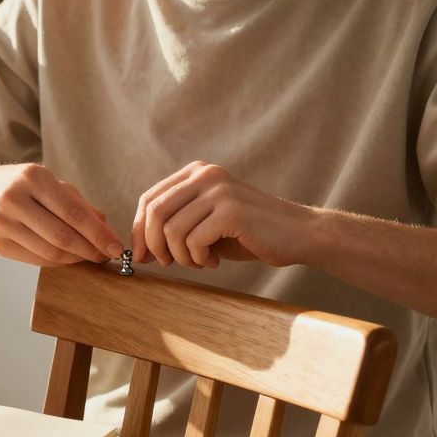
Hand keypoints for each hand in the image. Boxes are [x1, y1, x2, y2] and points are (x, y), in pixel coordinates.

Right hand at [0, 164, 123, 266]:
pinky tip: (68, 258)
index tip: (117, 247)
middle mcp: (14, 199)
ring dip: (76, 259)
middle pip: (62, 237)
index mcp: (33, 178)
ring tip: (89, 257)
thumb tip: (105, 224)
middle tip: (107, 256)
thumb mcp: (47, 182)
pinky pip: (36, 260)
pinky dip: (58, 262)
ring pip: (49, 253)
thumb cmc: (19, 186)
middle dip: (90, 250)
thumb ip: (77, 202)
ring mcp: (2, 223)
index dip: (98, 234)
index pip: (73, 213)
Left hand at [131, 161, 315, 268]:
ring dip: (180, 256)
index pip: (149, 199)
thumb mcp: (206, 226)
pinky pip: (193, 241)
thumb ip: (174, 230)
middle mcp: (205, 175)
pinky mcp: (231, 211)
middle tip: (169, 263)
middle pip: (154, 212)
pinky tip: (213, 261)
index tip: (141, 255)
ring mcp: (219, 190)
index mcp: (196, 173)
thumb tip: (138, 252)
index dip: (138, 230)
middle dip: (153, 245)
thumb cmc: (250, 233)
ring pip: (171, 229)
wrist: (298, 234)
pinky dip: (197, 258)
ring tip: (199, 262)